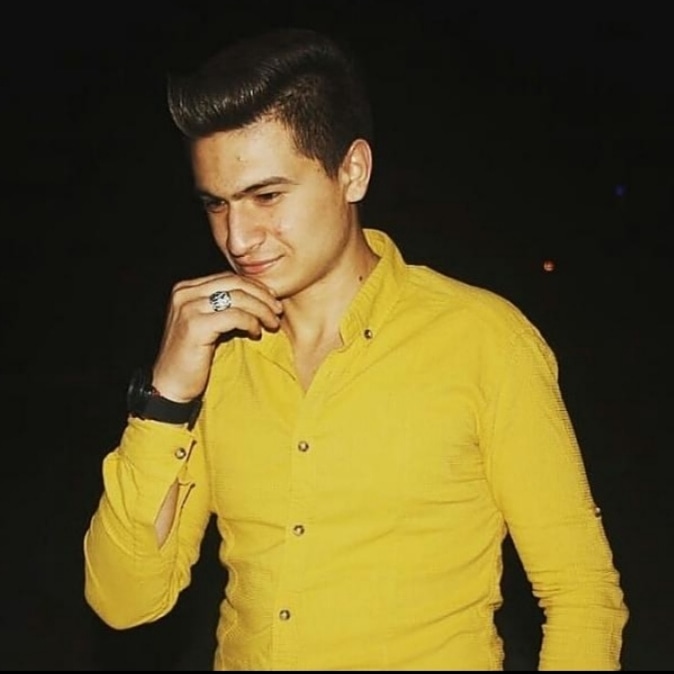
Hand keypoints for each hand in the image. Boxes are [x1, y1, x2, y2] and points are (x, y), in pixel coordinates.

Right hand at [151, 271, 282, 401]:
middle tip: (278, 310)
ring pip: (238, 297)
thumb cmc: (193, 358)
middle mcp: (184, 293)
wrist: (171, 385)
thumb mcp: (208, 324)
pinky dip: (251, 322)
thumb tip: (261, 295)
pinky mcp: (195, 325)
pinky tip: (256, 333)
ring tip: (272, 324)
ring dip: (261, 310)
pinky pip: (235, 316)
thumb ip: (225, 307)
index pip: (229, 278)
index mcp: (186, 289)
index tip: (272, 301)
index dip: (255, 287)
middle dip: (262, 296)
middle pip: (235, 283)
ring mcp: (187, 308)